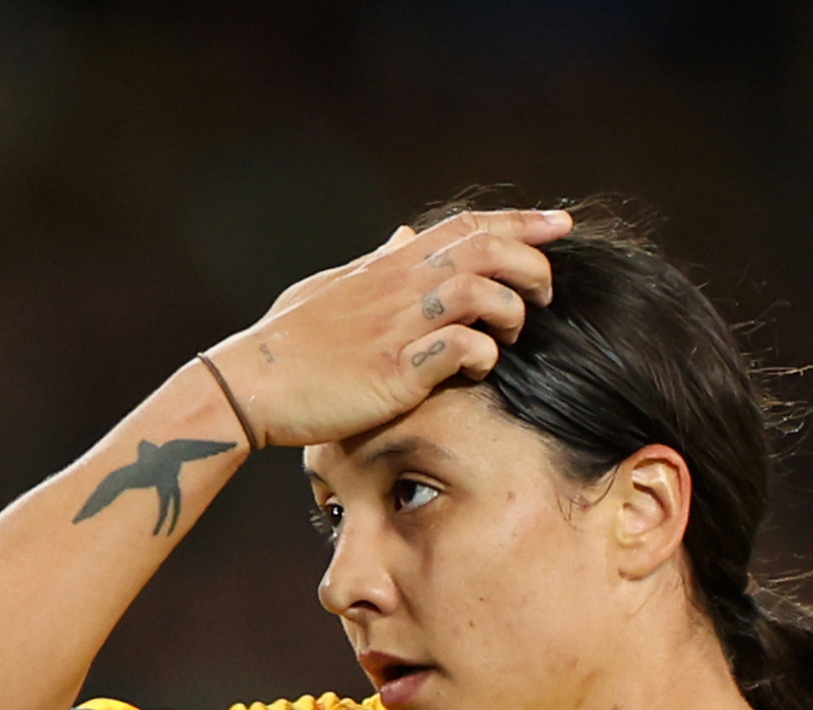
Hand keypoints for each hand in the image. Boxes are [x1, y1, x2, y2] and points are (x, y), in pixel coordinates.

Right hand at [205, 207, 571, 447]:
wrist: (252, 384)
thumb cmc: (289, 340)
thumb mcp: (332, 284)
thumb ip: (376, 261)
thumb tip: (404, 235)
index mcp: (390, 266)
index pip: (466, 227)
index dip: (520, 222)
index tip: (560, 224)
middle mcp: (400, 288)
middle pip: (485, 250)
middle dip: (530, 265)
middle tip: (544, 293)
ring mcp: (399, 329)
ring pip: (480, 294)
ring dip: (510, 311)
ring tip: (510, 334)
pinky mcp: (396, 373)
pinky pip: (458, 350)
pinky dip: (483, 355)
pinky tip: (479, 368)